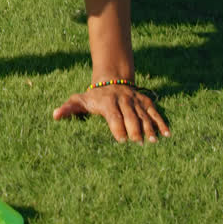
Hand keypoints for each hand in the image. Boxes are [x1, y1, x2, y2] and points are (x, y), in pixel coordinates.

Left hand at [52, 83, 170, 142]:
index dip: (118, 127)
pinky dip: (161, 121)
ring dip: (150, 127)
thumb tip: (54, 116)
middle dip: (135, 129)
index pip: (113, 115)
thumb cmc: (93, 97)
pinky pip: (154, 111)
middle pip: (130, 115)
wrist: (111, 80)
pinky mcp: (145, 101)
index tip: (122, 140)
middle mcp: (123, 100)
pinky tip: (168, 134)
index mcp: (107, 102)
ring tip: (154, 141)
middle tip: (139, 143)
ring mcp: (135, 100)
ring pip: (143, 114)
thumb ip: (68, 108)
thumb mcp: (79, 100)